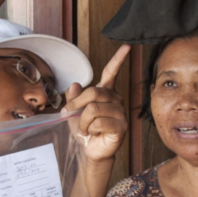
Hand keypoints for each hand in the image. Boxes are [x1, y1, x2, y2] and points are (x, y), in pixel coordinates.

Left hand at [62, 45, 130, 162]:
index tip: (127, 47)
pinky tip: (94, 134)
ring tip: (86, 129)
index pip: (111, 73)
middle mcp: (115, 99)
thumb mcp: (73, 112)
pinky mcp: (121, 126)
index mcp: (106, 92)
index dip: (118, 59)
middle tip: (70, 115)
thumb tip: (74, 84)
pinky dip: (90, 129)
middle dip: (76, 105)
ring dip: (83, 122)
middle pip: (93, 92)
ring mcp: (120, 112)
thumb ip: (73, 98)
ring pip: (93, 109)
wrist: (90, 150)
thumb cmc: (85, 130)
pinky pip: (98, 122)